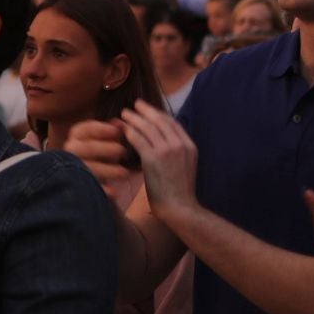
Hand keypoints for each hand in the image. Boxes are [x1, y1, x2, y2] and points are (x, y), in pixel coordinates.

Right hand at [60, 120, 143, 214]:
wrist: (95, 181)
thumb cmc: (105, 156)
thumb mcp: (109, 142)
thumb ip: (114, 132)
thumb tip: (119, 122)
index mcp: (77, 136)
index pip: (86, 129)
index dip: (101, 129)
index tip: (117, 132)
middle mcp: (70, 150)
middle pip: (86, 148)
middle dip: (105, 149)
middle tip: (123, 151)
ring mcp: (70, 169)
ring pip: (87, 168)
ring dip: (107, 170)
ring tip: (124, 173)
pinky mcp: (76, 186)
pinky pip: (87, 187)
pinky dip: (101, 190)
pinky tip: (114, 192)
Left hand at [116, 104, 200, 227]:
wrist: (180, 208)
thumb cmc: (180, 193)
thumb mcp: (185, 167)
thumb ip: (177, 153)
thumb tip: (164, 143)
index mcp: (190, 146)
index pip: (173, 123)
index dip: (159, 114)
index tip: (149, 110)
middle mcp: (180, 144)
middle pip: (160, 120)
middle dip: (146, 110)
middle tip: (135, 104)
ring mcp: (167, 150)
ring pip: (148, 127)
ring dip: (134, 119)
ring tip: (124, 114)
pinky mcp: (153, 158)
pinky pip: (139, 139)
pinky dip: (130, 132)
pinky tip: (123, 130)